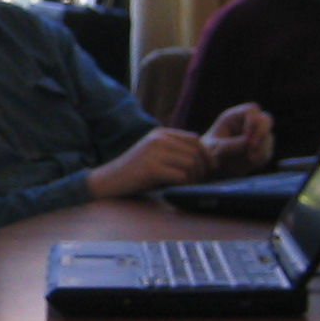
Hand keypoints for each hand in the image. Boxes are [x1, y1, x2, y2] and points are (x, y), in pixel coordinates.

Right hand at [87, 127, 214, 198]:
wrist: (109, 181)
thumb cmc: (135, 172)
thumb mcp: (155, 154)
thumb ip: (175, 151)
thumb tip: (207, 157)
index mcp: (160, 133)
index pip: (194, 139)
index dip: (206, 154)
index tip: (210, 168)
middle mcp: (158, 139)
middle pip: (195, 152)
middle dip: (202, 168)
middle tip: (198, 180)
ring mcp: (154, 152)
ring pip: (191, 164)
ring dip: (193, 177)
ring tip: (186, 184)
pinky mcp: (151, 168)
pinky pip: (181, 176)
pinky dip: (184, 184)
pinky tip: (177, 187)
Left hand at [203, 103, 274, 174]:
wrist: (210, 168)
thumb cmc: (208, 153)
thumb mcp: (215, 148)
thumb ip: (230, 144)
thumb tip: (248, 143)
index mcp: (234, 117)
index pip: (251, 110)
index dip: (253, 122)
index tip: (247, 137)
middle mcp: (247, 124)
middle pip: (266, 119)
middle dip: (262, 133)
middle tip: (252, 146)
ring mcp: (255, 137)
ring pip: (269, 137)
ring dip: (261, 148)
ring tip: (250, 158)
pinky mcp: (259, 150)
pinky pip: (268, 152)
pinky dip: (262, 157)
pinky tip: (252, 162)